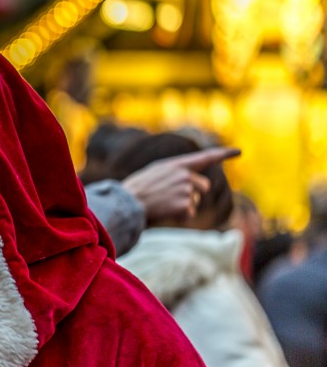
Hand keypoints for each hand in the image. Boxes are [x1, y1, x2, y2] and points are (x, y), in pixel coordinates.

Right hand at [121, 147, 239, 221]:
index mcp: (177, 164)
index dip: (223, 153)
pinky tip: (164, 211)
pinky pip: (189, 213)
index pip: (205, 157)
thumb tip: (191, 182)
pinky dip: (179, 216)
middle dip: (193, 194)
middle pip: (203, 186)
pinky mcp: (185, 205)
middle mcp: (185, 175)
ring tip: (163, 204)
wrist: (127, 203)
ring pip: (195, 201)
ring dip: (183, 205)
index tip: (239, 151)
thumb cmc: (136, 189)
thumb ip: (174, 172)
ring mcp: (186, 189)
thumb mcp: (154, 173)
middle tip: (169, 197)